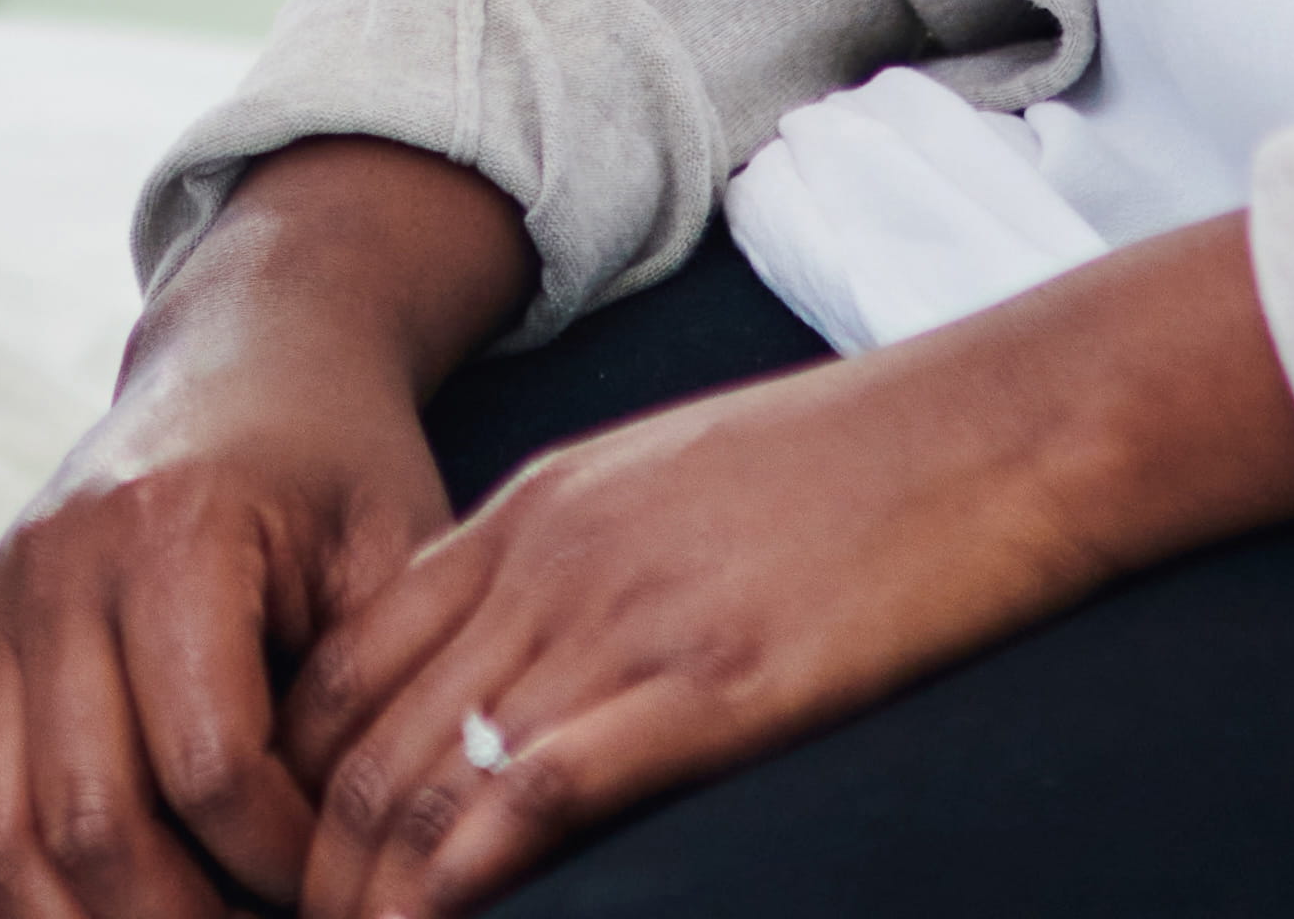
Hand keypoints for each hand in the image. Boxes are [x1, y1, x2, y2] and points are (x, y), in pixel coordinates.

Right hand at [0, 144, 526, 918]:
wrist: (245, 360)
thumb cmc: (339, 465)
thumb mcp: (398, 550)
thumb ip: (374, 700)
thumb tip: (349, 862)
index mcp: (170, 531)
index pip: (209, 767)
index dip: (280, 862)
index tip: (338, 885)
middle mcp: (54, 571)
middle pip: (87, 819)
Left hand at [278, 220, 1293, 916]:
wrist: (1004, 423)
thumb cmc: (857, 470)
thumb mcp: (667, 494)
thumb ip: (569, 576)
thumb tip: (506, 686)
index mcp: (526, 519)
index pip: (335, 675)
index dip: (290, 797)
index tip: (296, 882)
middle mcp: (543, 569)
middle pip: (352, 750)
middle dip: (306, 880)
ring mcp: (621, 625)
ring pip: (417, 785)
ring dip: (365, 903)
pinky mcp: (712, 686)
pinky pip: (533, 793)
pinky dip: (464, 884)